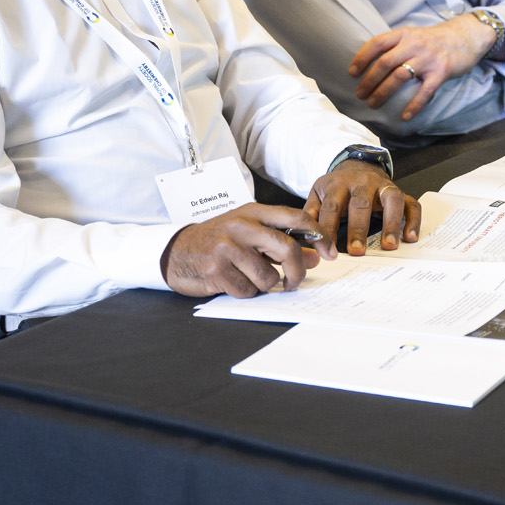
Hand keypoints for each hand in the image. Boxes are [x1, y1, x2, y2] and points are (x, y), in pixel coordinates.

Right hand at [160, 202, 321, 297]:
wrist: (174, 251)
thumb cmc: (217, 241)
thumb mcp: (249, 234)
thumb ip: (281, 243)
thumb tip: (315, 256)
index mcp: (253, 211)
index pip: (296, 217)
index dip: (319, 235)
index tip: (330, 252)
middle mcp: (241, 226)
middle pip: (287, 248)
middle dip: (298, 271)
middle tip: (295, 282)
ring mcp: (227, 248)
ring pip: (268, 276)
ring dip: (265, 285)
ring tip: (250, 278)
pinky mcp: (216, 270)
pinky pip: (247, 290)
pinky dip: (246, 292)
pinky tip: (233, 282)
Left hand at [304, 161, 420, 255]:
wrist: (357, 166)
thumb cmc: (336, 188)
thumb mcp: (318, 195)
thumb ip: (309, 214)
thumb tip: (300, 238)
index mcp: (338, 184)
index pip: (332, 208)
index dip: (329, 230)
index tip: (328, 252)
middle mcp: (363, 182)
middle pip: (360, 203)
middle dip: (358, 228)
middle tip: (356, 251)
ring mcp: (384, 186)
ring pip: (391, 200)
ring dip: (391, 223)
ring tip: (389, 246)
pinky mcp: (400, 192)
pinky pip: (412, 204)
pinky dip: (413, 220)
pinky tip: (410, 238)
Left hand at [349, 14, 496, 120]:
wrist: (465, 37)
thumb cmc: (434, 40)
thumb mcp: (413, 35)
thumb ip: (396, 45)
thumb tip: (371, 62)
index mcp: (404, 34)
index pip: (377, 43)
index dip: (362, 57)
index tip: (352, 72)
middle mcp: (414, 44)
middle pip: (385, 63)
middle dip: (369, 80)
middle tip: (360, 94)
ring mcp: (428, 58)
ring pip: (400, 76)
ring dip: (383, 92)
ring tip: (373, 104)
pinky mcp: (441, 72)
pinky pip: (425, 91)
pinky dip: (414, 105)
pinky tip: (405, 116)